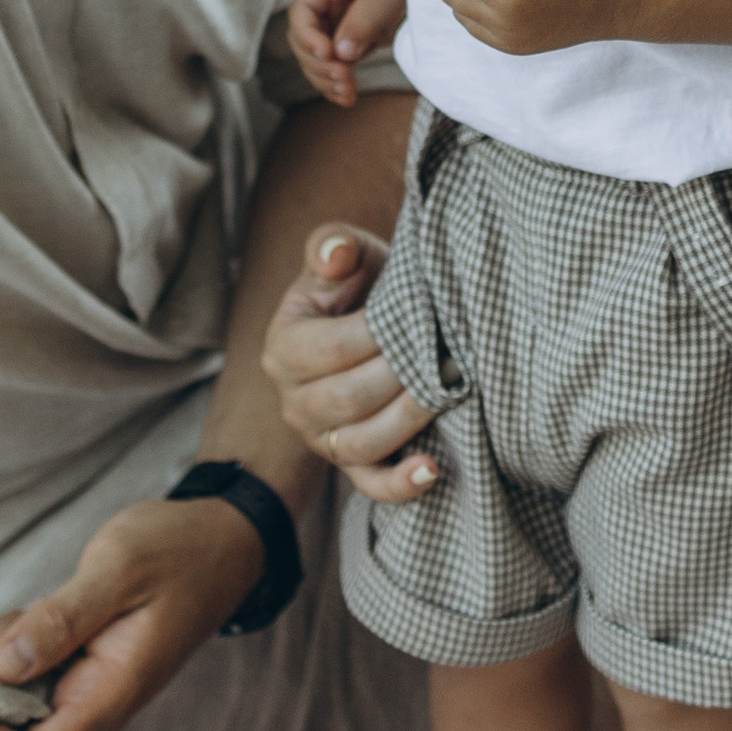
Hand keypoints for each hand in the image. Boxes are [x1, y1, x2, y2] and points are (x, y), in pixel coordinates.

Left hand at [0, 496, 269, 730]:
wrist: (220, 543)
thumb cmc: (178, 552)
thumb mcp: (119, 569)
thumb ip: (61, 619)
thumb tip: (1, 666)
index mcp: (108, 698)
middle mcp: (94, 709)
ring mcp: (85, 694)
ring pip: (10, 720)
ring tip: (30, 613)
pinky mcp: (77, 674)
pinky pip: (24, 687)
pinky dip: (9, 656)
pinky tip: (36, 615)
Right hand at [261, 220, 441, 503]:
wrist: (372, 318)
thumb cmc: (361, 284)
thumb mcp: (348, 256)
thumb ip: (335, 246)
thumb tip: (335, 253)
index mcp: (284, 346)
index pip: (331, 349)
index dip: (379, 336)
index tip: (424, 318)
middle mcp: (293, 400)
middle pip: (346, 399)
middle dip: (401, 378)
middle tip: (447, 356)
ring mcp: (319, 437)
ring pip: (360, 443)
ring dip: (407, 421)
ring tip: (447, 395)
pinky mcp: (348, 463)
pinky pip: (370, 484)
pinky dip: (401, 484)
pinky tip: (432, 469)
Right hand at [286, 0, 407, 104]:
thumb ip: (364, 18)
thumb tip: (340, 53)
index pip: (302, 11)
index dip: (308, 36)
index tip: (328, 54)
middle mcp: (326, 2)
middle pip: (303, 39)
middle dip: (318, 63)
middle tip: (343, 78)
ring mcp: (336, 22)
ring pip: (316, 57)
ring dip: (326, 78)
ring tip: (348, 93)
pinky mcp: (350, 40)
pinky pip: (335, 65)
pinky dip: (337, 83)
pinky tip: (347, 97)